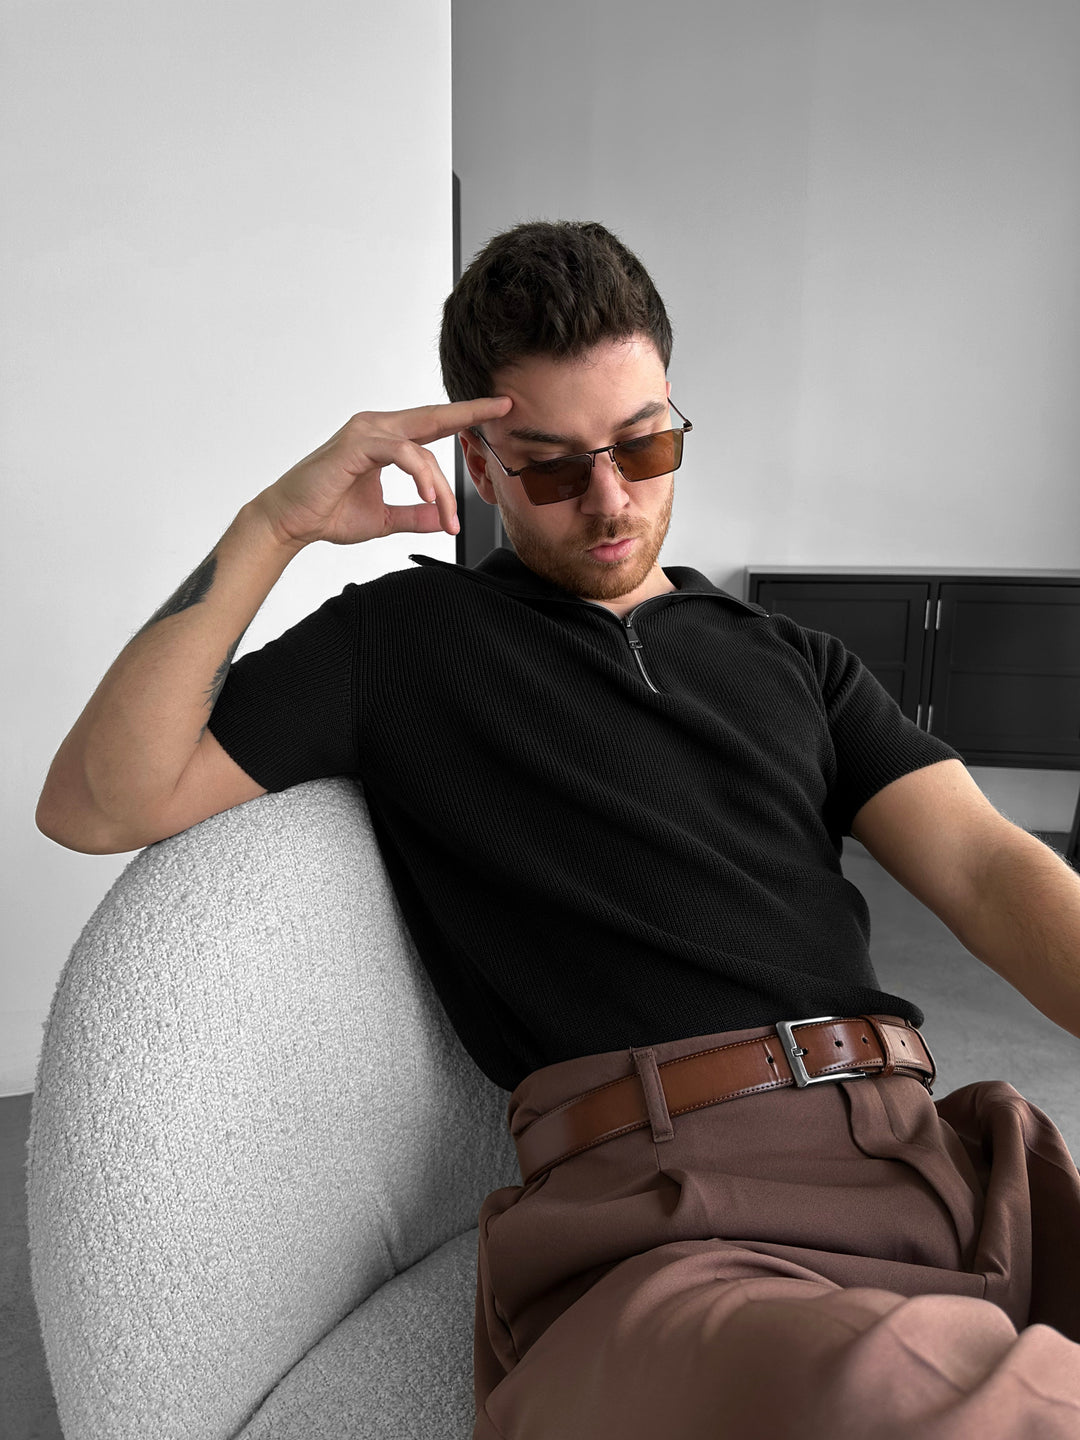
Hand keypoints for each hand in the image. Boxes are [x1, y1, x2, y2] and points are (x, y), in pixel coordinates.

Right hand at [251, 396, 512, 549]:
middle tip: (504, 408)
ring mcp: (365, 432)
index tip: (497, 412)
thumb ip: (414, 515)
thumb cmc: (329, 513)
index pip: (432, 425)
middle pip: (433, 417)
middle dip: (470, 412)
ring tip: (448, 516)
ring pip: (421, 446)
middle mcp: (376, 427)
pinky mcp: (356, 445)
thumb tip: (441, 519)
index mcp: (384, 438)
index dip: (464, 418)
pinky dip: (420, 474)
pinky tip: (428, 497)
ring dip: (440, 484)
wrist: (291, 522)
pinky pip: (401, 453)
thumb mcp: (384, 519)